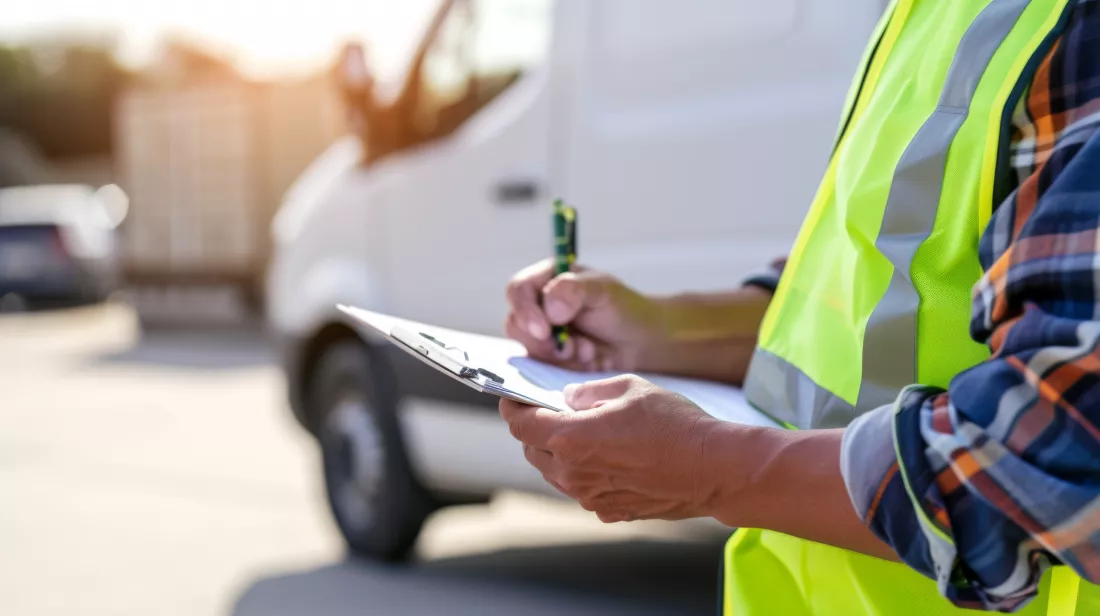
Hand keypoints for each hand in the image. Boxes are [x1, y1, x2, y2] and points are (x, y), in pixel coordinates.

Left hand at [499, 374, 732, 522]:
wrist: (714, 470)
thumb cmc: (675, 425)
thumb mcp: (629, 389)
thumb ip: (590, 391)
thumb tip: (569, 399)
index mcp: (570, 438)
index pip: (521, 425)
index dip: (512, 408)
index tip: (512, 399)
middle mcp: (573, 473)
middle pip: (533, 451)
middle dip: (536, 430)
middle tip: (552, 412)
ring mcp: (589, 498)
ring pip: (555, 473)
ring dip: (558, 453)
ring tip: (584, 433)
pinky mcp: (609, 512)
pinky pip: (582, 489)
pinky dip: (584, 473)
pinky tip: (609, 458)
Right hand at [504, 260, 664, 371]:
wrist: (639, 341)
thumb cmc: (623, 308)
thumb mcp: (602, 291)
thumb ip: (573, 291)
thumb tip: (550, 308)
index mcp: (547, 278)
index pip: (518, 290)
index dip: (525, 310)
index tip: (544, 330)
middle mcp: (538, 304)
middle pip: (517, 323)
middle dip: (543, 341)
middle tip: (569, 347)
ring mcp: (541, 332)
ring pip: (528, 348)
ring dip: (557, 354)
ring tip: (587, 350)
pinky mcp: (548, 357)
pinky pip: (542, 366)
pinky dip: (565, 365)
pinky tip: (587, 358)